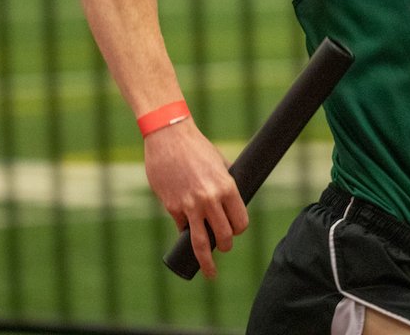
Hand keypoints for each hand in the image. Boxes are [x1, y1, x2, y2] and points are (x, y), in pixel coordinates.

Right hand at [143, 119, 248, 278]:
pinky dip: (184, 230)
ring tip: (211, 273)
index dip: (238, 229)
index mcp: (226, 188)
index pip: (240, 221)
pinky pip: (181, 227)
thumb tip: (231, 198)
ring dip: (207, 261)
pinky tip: (184, 230)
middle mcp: (210, 199)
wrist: (169, 136)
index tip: (234, 231)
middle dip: (225, 246)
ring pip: (202, 243)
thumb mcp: (219, 162)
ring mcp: (189, 205)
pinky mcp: (172, 206)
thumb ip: (225, 181)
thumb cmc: (196, 147)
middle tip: (223, 247)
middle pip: (224, 236)